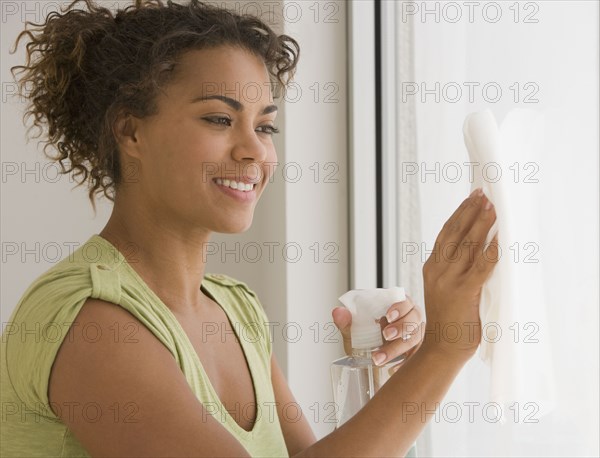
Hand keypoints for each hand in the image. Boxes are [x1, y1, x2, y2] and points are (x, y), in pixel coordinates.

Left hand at [332, 296, 424, 365]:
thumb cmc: (363, 340)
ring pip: (417, 338)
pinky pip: (417, 356)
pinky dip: (405, 363)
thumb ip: (345, 321)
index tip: (387, 316)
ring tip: (379, 358)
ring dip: (398, 348)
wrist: (366, 363)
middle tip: (385, 335)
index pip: (405, 300)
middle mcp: (410, 318)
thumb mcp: (351, 332)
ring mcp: (416, 335)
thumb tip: (338, 312)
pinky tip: (392, 369)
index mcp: (396, 306)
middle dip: (401, 327)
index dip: (400, 307)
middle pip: (416, 318)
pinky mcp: (417, 352)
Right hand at [421, 188, 498, 360]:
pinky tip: (500, 237)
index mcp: (431, 267)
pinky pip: (481, 265)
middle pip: (455, 233)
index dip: (460, 214)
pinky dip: (492, 249)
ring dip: (481, 224)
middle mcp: (438, 270)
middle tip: (483, 194)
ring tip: (491, 206)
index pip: (446, 233)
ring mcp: (450, 280)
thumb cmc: (448, 319)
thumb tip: (475, 248)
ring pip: (467, 245)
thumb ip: (453, 269)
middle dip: (471, 211)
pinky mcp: (464, 292)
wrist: (442, 346)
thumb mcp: (443, 288)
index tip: (471, 198)